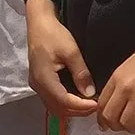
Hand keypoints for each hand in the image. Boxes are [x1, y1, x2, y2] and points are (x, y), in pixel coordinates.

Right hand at [26, 0, 97, 119]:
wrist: (38, 22)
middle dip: (78, 111)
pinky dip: (65, 103)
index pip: (64, 102)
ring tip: (89, 103)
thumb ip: (81, 73)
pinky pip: (52, 100)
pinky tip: (78, 98)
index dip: (82, 106)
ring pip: (55, 106)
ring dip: (72, 109)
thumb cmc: (54, 34)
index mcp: (44, 79)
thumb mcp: (71, 51)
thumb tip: (90, 93)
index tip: (97, 104)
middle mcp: (38, 86)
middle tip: (96, 106)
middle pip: (58, 108)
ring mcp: (37, 85)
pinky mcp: (39, 81)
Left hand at [96, 31, 134, 134]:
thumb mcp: (129, 64)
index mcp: (117, 77)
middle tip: (122, 127)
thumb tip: (116, 99)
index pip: (101, 103)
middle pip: (110, 117)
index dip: (102, 118)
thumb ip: (120, 82)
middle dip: (115, 126)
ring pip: (127, 123)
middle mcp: (125, 88)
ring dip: (132, 129)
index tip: (105, 124)